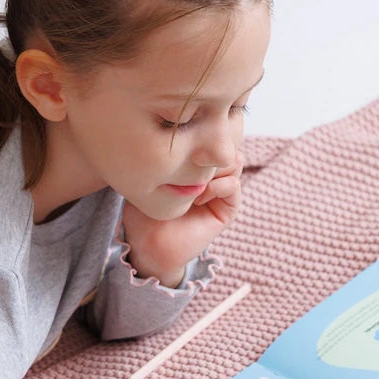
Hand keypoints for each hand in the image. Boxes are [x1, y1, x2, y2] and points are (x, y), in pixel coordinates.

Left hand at [120, 149, 244, 280]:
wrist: (149, 246)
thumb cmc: (143, 214)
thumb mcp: (148, 179)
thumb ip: (160, 158)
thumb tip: (161, 132)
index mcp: (194, 168)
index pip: (209, 140)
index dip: (199, 138)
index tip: (179, 150)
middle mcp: (210, 177)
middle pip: (224, 146)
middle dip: (210, 149)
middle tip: (190, 162)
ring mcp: (220, 193)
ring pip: (235, 162)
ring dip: (215, 167)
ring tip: (193, 181)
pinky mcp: (226, 211)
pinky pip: (234, 187)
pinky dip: (218, 186)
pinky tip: (198, 196)